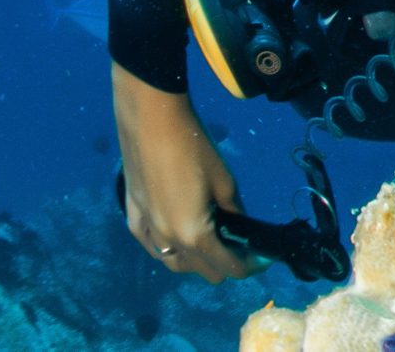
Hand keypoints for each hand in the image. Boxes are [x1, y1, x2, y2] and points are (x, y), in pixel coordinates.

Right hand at [111, 64, 263, 281]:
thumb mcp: (225, 182)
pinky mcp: (132, 219)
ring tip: (215, 240)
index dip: (249, 266)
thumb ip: (234, 212)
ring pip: (175, 264)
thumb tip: (241, 227)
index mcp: (194, 235)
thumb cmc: (194, 149)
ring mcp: (145, 233)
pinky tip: (182, 232)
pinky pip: (154, 247)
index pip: (227, 267)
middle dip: (226, 264)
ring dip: (197, 260)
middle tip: (242, 245)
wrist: (150, 123)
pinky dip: (172, 248)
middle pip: (201, 271)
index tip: (262, 258)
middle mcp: (167, 242)